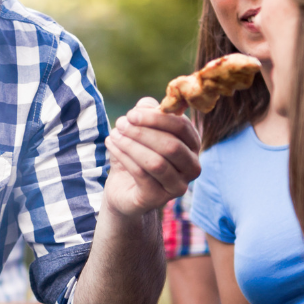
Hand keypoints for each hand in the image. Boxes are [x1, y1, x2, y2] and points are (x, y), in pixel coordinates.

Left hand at [101, 98, 200, 218]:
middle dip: (143, 132)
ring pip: (156, 162)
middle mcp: (192, 167)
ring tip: (114, 134)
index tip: (131, 114)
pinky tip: (111, 145)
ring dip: (131, 145)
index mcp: (192, 145)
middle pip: (172, 145)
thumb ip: (147, 112)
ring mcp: (178, 186)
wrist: (124, 188)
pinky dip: (124, 157)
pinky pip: (142, 174)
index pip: (182, 127)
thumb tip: (145, 105)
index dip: (156, 118)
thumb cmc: (137, 154)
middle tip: (120, 124)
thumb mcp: (141, 129)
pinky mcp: (159, 198)